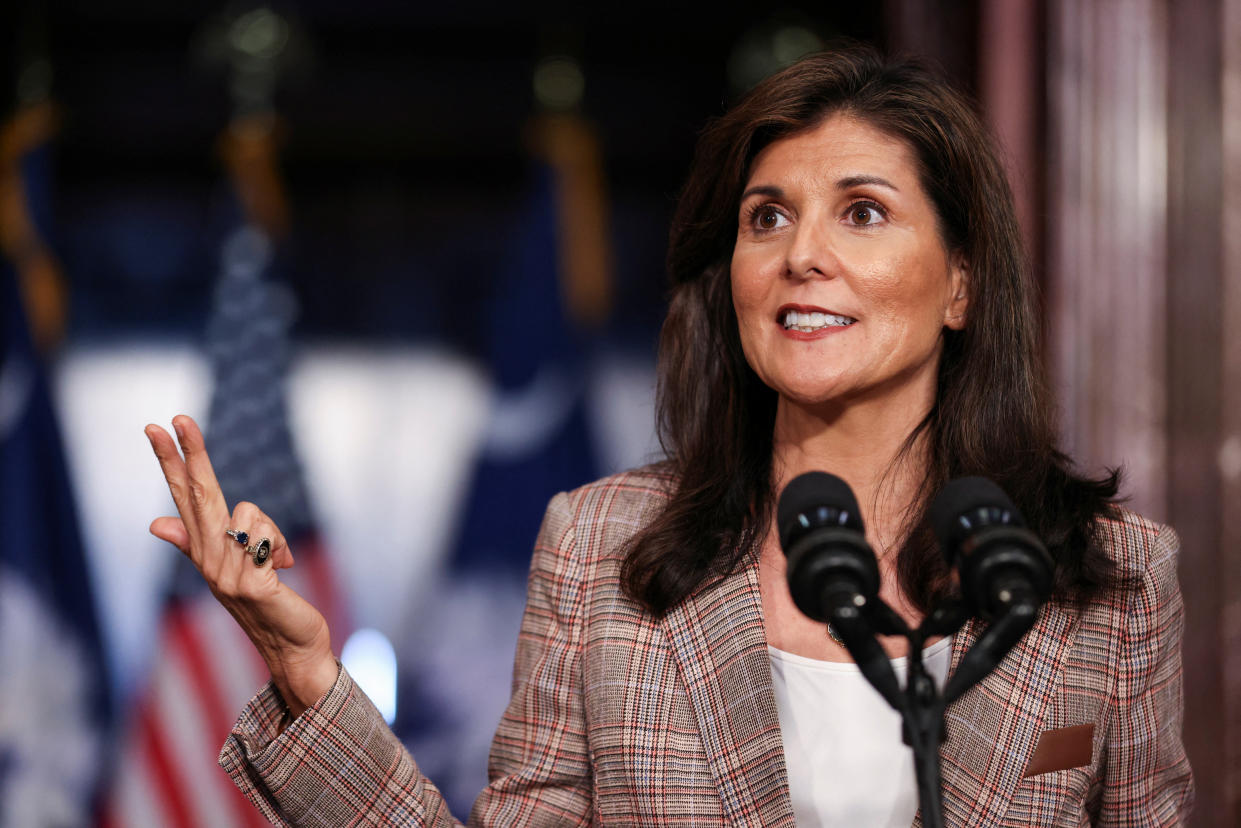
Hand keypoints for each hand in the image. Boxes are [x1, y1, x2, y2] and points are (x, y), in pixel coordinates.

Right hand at [145, 414, 337, 717]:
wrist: (291, 648)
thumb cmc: (266, 605)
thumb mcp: (231, 570)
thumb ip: (195, 542)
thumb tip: (155, 523)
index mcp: (205, 551)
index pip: (183, 497)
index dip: (171, 461)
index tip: (157, 427)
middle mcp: (208, 561)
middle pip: (199, 496)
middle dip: (190, 454)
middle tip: (178, 417)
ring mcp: (226, 575)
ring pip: (249, 514)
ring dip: (272, 532)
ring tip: (279, 562)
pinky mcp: (250, 585)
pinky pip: (264, 539)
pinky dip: (280, 547)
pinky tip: (283, 570)